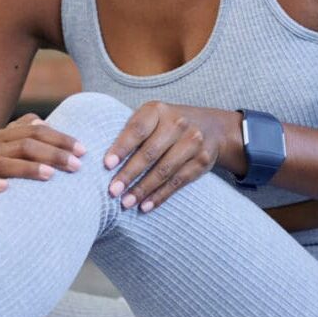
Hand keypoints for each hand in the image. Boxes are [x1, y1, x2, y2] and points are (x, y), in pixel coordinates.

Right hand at [0, 113, 86, 214]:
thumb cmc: (6, 167)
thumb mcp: (19, 149)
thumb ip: (35, 136)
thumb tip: (55, 128)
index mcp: (7, 135)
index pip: (37, 131)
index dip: (61, 139)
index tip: (83, 151)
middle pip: (25, 145)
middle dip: (53, 154)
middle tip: (76, 166)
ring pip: (5, 164)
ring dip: (28, 168)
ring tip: (50, 174)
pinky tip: (6, 187)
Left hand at [102, 100, 226, 213]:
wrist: (211, 127)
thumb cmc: (167, 125)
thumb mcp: (152, 118)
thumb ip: (132, 133)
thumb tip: (105, 162)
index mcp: (158, 110)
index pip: (137, 129)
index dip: (121, 147)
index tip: (107, 165)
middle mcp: (178, 124)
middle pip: (150, 153)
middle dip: (129, 174)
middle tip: (112, 191)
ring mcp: (193, 142)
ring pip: (164, 170)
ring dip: (143, 189)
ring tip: (126, 202)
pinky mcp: (201, 161)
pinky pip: (177, 182)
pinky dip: (160, 196)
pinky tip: (145, 206)